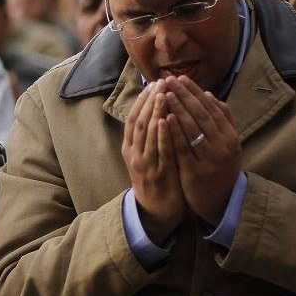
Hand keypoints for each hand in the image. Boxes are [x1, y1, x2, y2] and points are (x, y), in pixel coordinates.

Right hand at [122, 79, 185, 242]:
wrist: (155, 212)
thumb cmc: (155, 181)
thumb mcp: (147, 157)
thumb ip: (149, 138)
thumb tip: (155, 113)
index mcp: (130, 148)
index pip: (134, 119)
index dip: (142, 101)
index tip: (153, 84)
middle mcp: (133, 154)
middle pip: (139, 122)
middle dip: (150, 101)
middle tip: (160, 82)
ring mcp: (143, 164)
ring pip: (146, 134)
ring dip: (155, 112)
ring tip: (163, 94)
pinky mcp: (156, 174)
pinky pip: (159, 151)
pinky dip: (161, 135)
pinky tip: (165, 121)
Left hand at [163, 76, 242, 225]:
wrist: (222, 201)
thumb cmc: (220, 168)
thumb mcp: (228, 143)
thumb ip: (222, 120)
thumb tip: (210, 95)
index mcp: (230, 136)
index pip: (211, 107)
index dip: (195, 91)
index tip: (180, 77)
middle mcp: (223, 145)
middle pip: (201, 114)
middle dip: (184, 95)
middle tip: (169, 79)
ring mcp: (210, 158)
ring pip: (192, 129)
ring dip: (178, 109)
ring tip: (165, 93)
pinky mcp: (196, 171)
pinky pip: (183, 148)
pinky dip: (175, 132)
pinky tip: (164, 118)